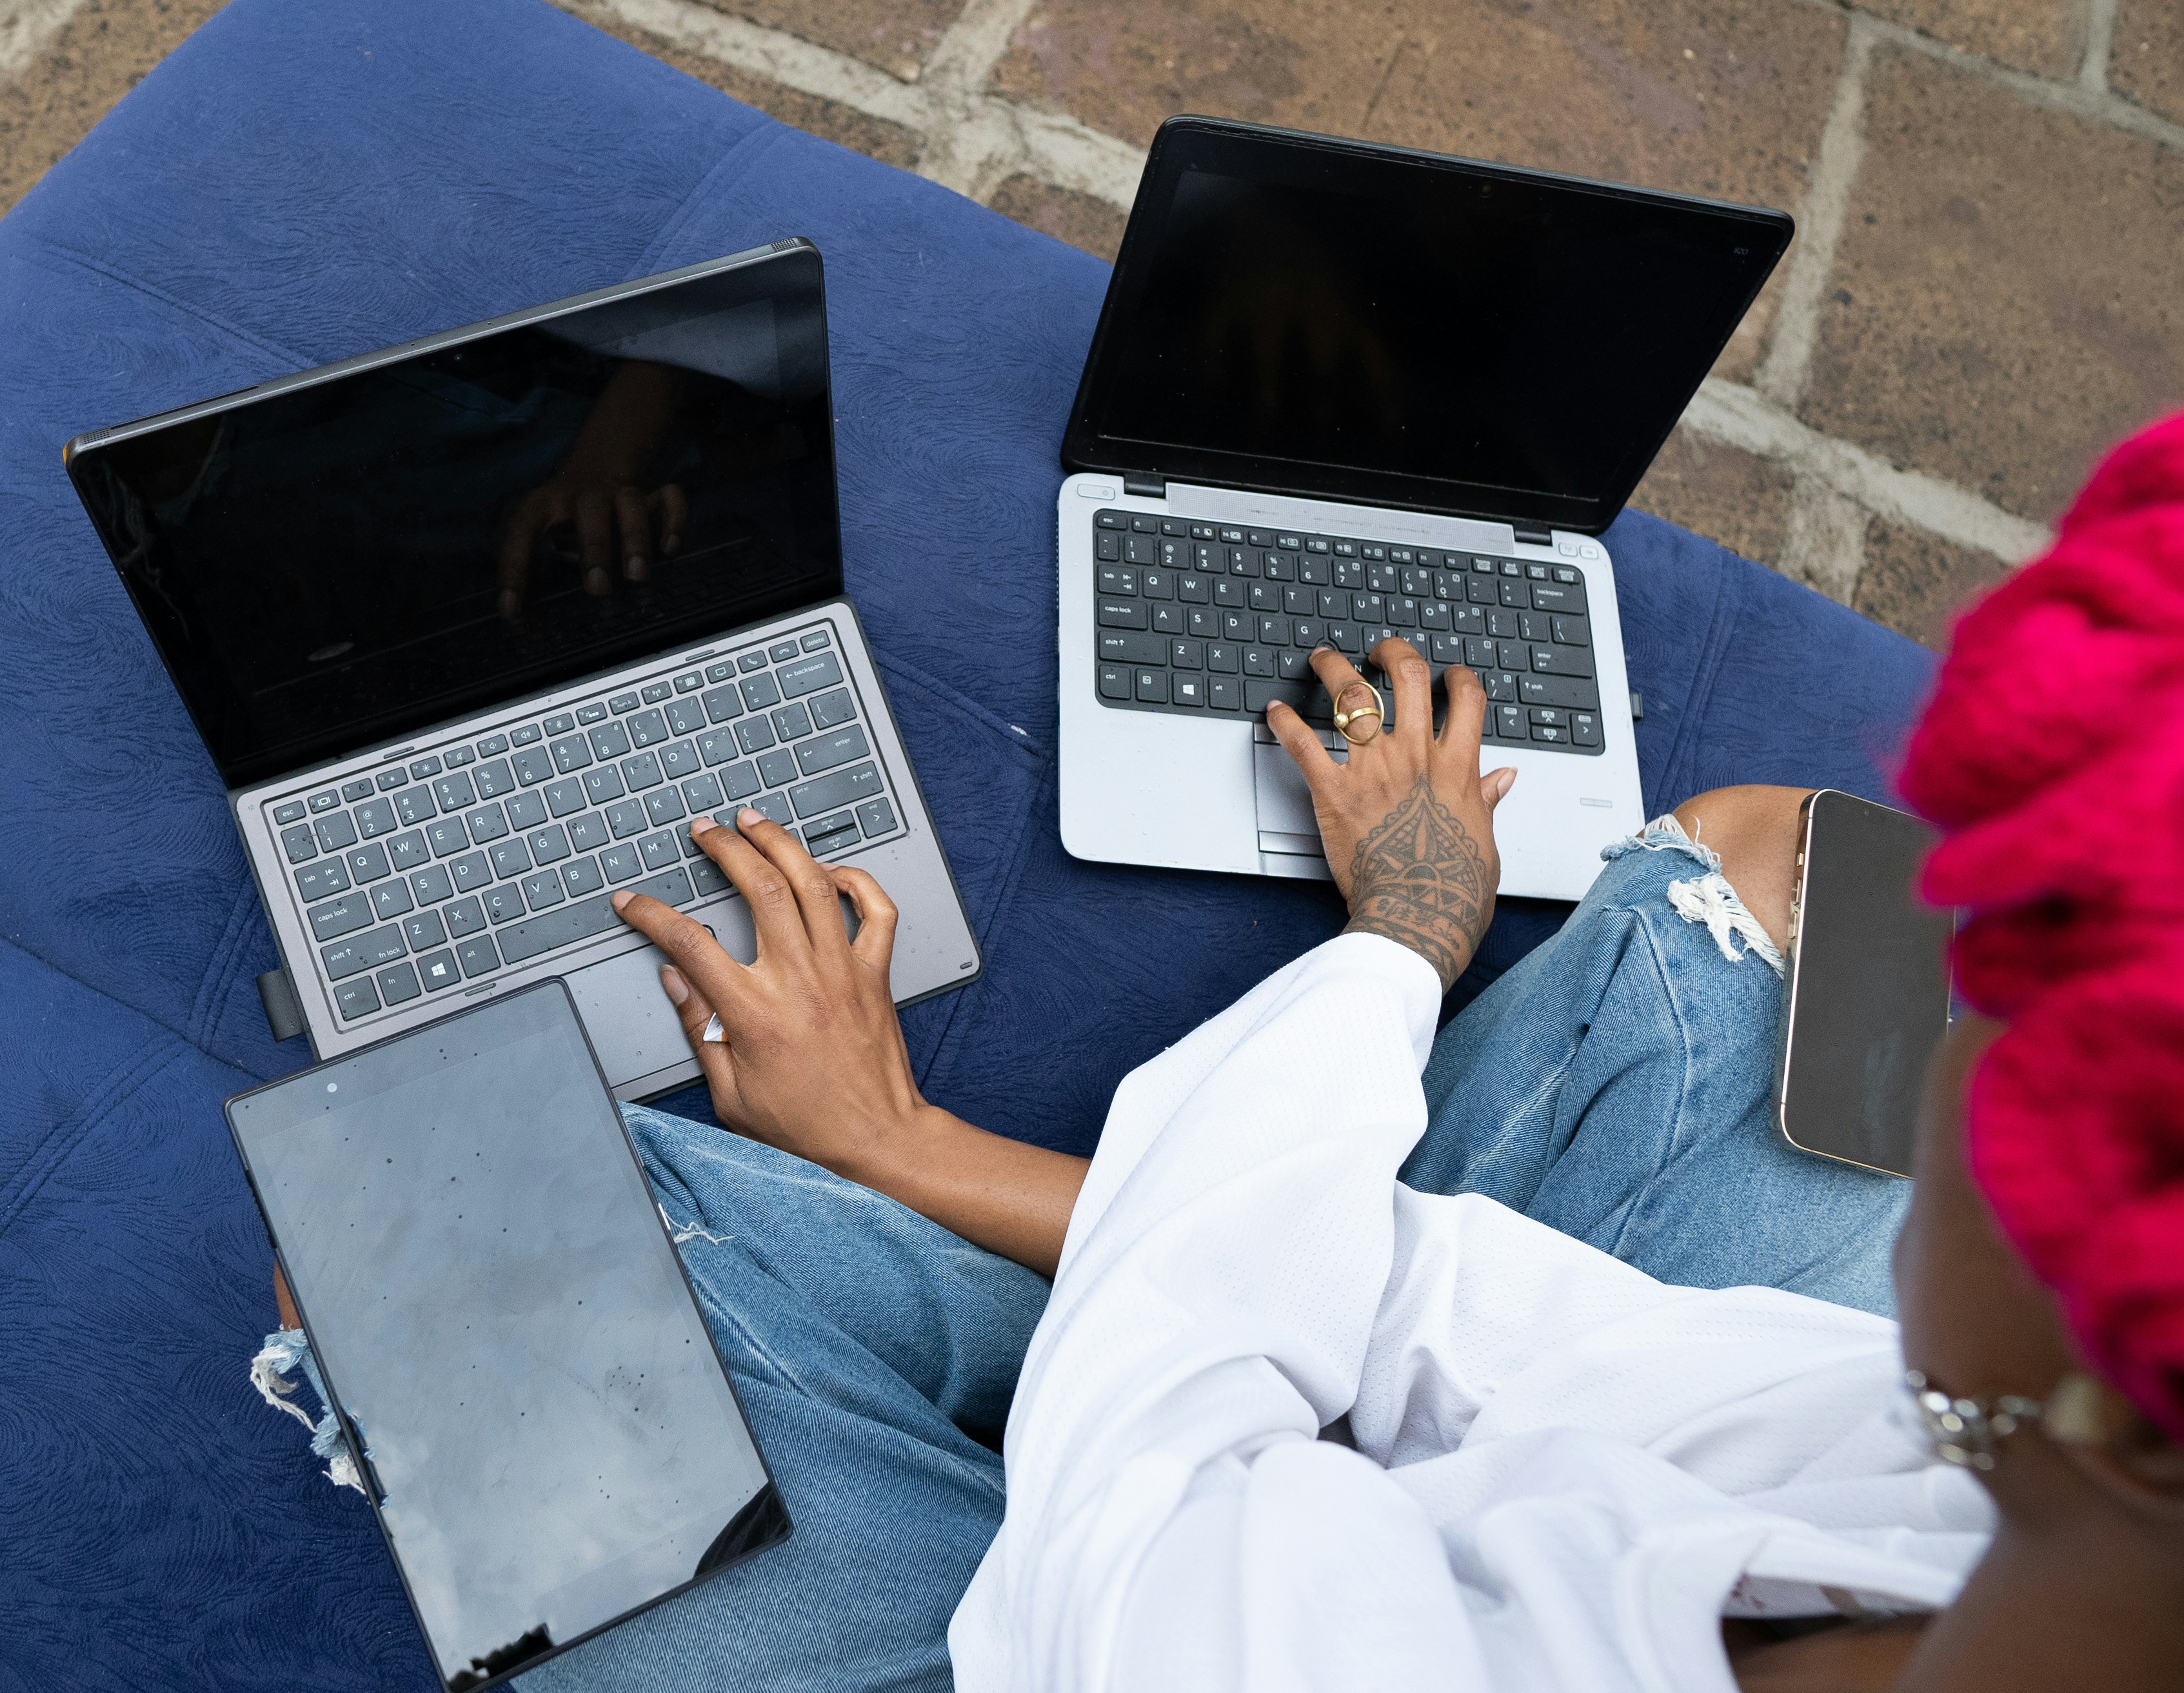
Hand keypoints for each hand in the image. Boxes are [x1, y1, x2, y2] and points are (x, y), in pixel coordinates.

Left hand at [496, 476, 686, 614]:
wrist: (596, 465)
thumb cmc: (562, 518)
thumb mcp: (536, 533)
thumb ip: (529, 569)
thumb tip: (518, 621)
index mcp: (544, 504)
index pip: (521, 530)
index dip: (513, 568)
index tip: (510, 611)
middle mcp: (582, 495)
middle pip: (590, 509)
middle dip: (595, 547)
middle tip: (598, 589)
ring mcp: (619, 493)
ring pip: (631, 502)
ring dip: (635, 537)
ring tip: (637, 576)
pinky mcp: (651, 496)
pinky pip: (670, 498)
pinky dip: (674, 521)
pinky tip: (669, 550)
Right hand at [609, 809, 1088, 1274]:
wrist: (876, 1141)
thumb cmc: (805, 1128)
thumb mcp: (729, 1093)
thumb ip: (699, 1028)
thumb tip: (674, 978)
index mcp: (754, 1011)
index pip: (690, 943)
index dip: (652, 915)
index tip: (632, 901)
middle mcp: (799, 979)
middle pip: (760, 887)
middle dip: (727, 848)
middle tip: (705, 831)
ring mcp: (843, 970)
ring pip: (815, 883)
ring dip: (783, 844)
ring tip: (756, 823)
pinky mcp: (876, 974)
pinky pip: (876, 911)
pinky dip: (858, 881)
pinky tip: (832, 870)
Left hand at [1264, 639, 1516, 991]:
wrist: (1418, 915)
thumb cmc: (1453, 889)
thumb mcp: (1483, 839)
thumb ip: (1486, 800)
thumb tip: (1503, 778)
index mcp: (1456, 766)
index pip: (1466, 699)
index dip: (1458, 677)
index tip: (1448, 674)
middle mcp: (1415, 757)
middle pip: (1408, 677)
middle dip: (1392, 652)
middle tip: (1380, 649)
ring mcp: (1373, 770)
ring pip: (1353, 697)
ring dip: (1334, 669)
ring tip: (1323, 657)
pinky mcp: (1334, 791)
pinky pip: (1303, 744)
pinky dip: (1284, 722)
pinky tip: (1274, 709)